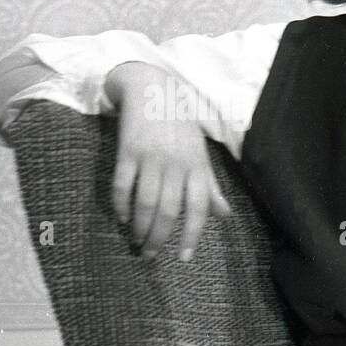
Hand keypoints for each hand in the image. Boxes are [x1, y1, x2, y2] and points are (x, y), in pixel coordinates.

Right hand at [105, 62, 231, 261]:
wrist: (152, 87)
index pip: (198, 208)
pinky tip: (121, 217)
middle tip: (150, 255)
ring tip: (136, 242)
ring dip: (139, 228)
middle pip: (168, 211)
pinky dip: (120, 205)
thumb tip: (224, 215)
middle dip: (158, 238)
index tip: (183, 257)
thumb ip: (210, 185)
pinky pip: (122, 186)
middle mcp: (175, 164)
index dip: (192, 235)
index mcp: (196, 166)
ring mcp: (150, 157)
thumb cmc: (179, 125)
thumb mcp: (199, 153)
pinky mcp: (127, 151)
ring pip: (145, 203)